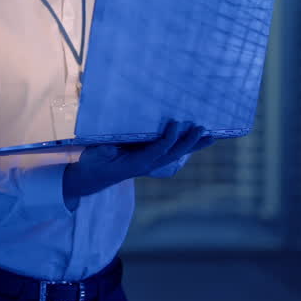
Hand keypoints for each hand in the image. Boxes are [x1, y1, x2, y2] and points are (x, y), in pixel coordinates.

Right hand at [62, 120, 212, 209]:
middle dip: (189, 142)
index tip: (175, 123)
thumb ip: (107, 148)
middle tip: (202, 128)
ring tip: (210, 136)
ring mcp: (149, 163)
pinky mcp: (148, 160)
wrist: (90, 177)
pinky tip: (195, 139)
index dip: (167, 138)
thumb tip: (116, 139)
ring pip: (175, 154)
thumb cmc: (92, 163)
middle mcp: (146, 164)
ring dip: (193, 146)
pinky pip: (170, 152)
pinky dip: (183, 145)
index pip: (156, 150)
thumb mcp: (98, 153)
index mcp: (135, 163)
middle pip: (173, 153)